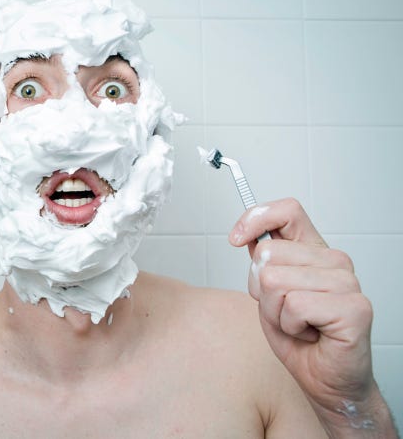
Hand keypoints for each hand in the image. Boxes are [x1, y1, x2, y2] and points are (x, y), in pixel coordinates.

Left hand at [230, 198, 395, 436]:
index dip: (255, 219)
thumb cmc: (300, 338)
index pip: (287, 211)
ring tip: (297, 324)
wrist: (325, 379)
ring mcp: (348, 283)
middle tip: (283, 312)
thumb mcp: (268, 294)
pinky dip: (290, 326)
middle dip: (260, 291)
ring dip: (274, 312)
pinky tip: (310, 334)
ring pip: (275, 282)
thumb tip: (248, 236)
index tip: (236, 239)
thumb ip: (263, 263)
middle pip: (267, 254)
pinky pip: (294, 305)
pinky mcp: (353, 308)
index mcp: (314, 251)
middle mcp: (335, 262)